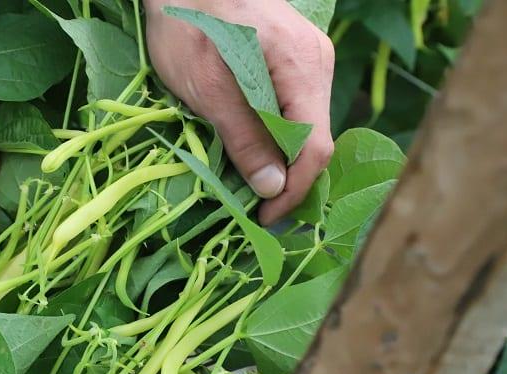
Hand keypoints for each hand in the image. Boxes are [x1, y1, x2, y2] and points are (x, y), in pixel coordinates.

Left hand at [145, 0, 334, 223]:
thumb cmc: (188, 23)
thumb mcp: (208, 89)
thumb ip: (244, 138)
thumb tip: (273, 188)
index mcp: (302, 67)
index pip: (316, 145)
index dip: (294, 190)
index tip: (266, 217)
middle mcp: (317, 62)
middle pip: (316, 138)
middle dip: (289, 178)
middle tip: (257, 209)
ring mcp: (309, 58)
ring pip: (306, 125)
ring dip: (281, 159)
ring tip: (252, 185)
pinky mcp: (293, 60)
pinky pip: (294, 109)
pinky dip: (277, 136)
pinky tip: (255, 152)